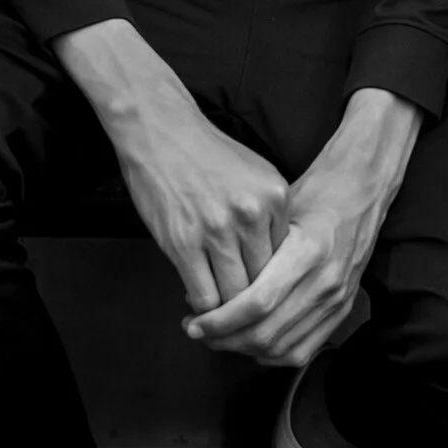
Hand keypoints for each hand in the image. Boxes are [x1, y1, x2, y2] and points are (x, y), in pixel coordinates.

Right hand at [54, 18, 289, 313]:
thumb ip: (270, 214)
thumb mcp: (256, 173)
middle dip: (255, 304)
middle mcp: (252, 214)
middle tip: (246, 316)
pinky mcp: (183, 242)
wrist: (160, 130)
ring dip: (229, 312)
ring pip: (236, 296)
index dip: (276, 282)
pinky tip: (197, 304)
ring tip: (223, 316)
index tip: (265, 293)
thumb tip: (276, 260)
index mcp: (275, 196)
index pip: (287, 259)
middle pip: (265, 281)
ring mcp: (217, 229)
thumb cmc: (206, 153)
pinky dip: (203, 308)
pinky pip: (203, 295)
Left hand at [186, 89, 423, 365]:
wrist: (362, 191)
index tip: (193, 321)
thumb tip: (204, 288)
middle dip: (224, 339)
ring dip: (244, 349)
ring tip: (219, 337)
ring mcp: (338, 299)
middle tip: (197, 330)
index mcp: (308, 251)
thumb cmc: (314, 193)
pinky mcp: (343, 309)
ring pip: (282, 348)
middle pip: (267, 333)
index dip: (220, 320)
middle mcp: (327, 281)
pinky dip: (272, 354)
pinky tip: (250, 343)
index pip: (257, 303)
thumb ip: (245, 253)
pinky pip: (303, 350)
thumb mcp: (276, 212)